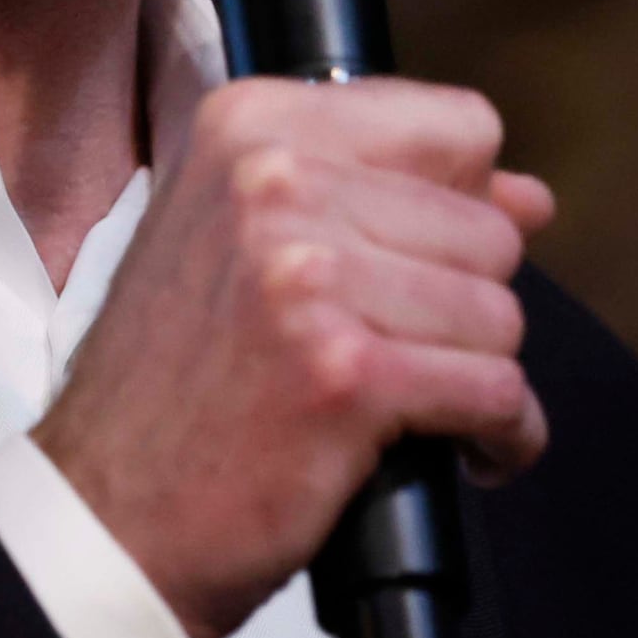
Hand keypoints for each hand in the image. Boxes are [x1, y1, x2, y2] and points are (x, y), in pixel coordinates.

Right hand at [32, 76, 552, 637]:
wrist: (107, 512)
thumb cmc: (177, 383)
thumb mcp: (244, 241)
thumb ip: (381, 197)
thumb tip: (530, 198)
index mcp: (252, 126)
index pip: (456, 128)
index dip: (461, 205)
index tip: (422, 262)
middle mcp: (275, 182)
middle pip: (489, 230)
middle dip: (467, 306)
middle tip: (402, 355)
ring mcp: (308, 277)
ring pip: (500, 315)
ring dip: (480, 377)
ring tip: (422, 408)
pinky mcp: (345, 375)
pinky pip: (497, 392)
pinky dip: (501, 437)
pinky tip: (463, 455)